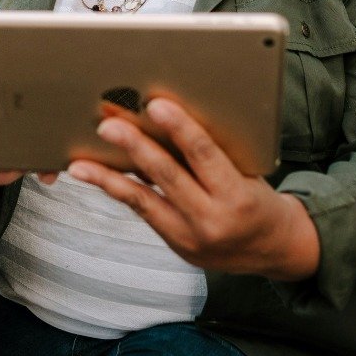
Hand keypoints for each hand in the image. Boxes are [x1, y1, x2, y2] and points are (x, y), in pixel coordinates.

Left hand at [69, 96, 320, 280]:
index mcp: (238, 196)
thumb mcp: (248, 173)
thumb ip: (215, 153)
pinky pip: (143, 213)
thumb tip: (168, 119)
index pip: (205, 155)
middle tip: (108, 125)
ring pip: (144, 200)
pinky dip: (118, 192)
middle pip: (168, 176)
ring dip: (109, 178)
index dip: (180, 128)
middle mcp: (213, 220)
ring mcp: (191, 237)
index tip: (156, 106)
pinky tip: (96, 178)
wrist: (275, 250)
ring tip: (81, 163)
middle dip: (135, 147)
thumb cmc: (259, 199)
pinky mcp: (176, 245)